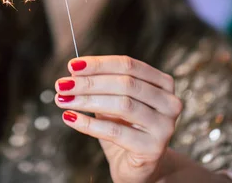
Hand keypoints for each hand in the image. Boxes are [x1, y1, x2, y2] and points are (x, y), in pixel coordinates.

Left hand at [54, 56, 181, 182]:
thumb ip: (100, 84)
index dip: (99, 64)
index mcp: (162, 83)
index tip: (72, 65)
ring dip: (87, 100)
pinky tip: (70, 118)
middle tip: (61, 84)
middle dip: (89, 82)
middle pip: (125, 83)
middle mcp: (169, 102)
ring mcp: (164, 126)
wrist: (137, 168)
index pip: (128, 65)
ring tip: (62, 100)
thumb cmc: (124, 128)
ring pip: (122, 105)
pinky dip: (89, 124)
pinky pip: (115, 131)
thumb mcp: (113, 101)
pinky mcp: (153, 148)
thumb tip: (74, 69)